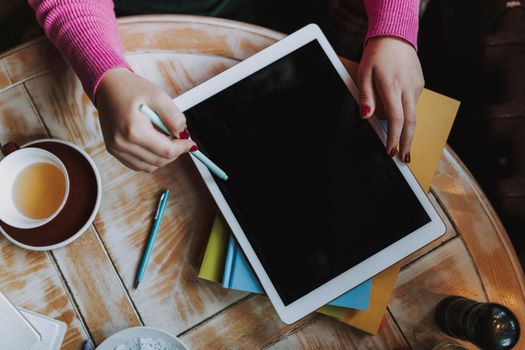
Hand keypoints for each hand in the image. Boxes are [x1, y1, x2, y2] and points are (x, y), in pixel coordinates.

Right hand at [95, 68, 196, 171]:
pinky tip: (153, 143)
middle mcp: (121, 143)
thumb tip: (183, 134)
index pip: (166, 151)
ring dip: (162, 156)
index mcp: (133, 130)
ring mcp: (116, 149)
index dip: (182, 148)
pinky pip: (138, 165)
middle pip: (159, 161)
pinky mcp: (113, 151)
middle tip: (178, 137)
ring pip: (149, 166)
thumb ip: (174, 116)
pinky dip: (150, 159)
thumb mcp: (158, 96)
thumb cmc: (131, 89)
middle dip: (174, 152)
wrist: (108, 86)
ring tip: (162, 137)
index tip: (191, 143)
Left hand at [358, 37, 423, 162]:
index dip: (394, 138)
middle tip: (405, 159)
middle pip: (411, 122)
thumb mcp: (364, 73)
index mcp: (392, 86)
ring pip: (413, 113)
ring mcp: (416, 86)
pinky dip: (407, 113)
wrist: (395, 36)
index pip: (396, 119)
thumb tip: (366, 116)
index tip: (391, 151)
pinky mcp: (420, 84)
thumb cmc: (377, 55)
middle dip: (408, 142)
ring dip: (408, 130)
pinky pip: (413, 103)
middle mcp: (407, 88)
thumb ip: (365, 96)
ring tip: (403, 144)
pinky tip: (400, 115)